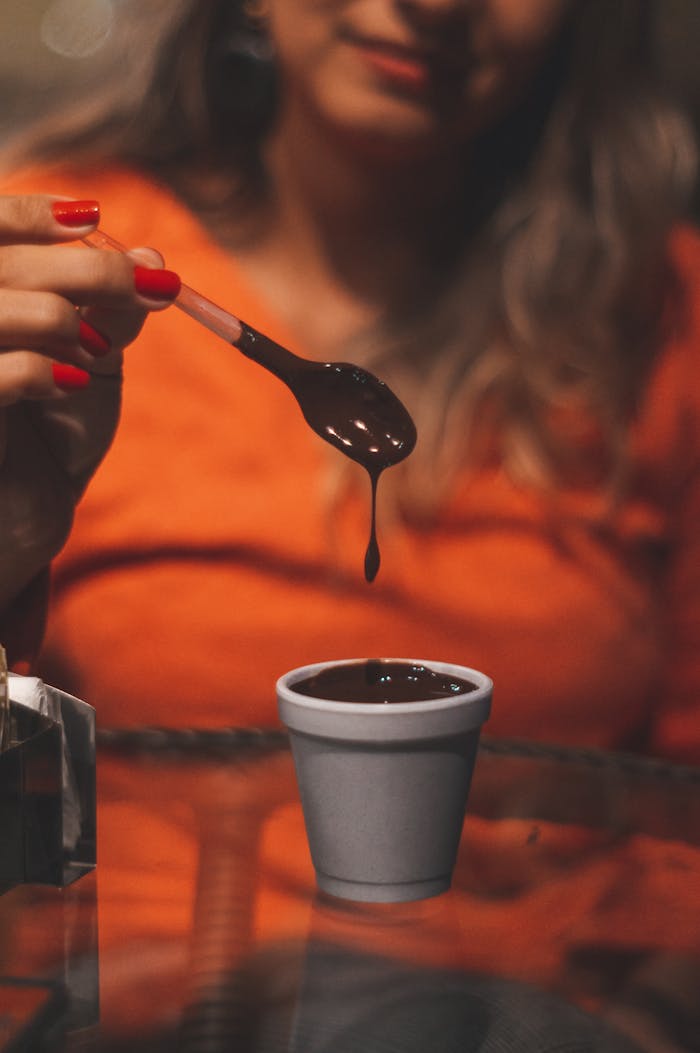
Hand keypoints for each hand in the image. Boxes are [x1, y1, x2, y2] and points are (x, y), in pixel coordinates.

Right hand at [0, 194, 180, 607]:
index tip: (94, 217)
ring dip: (64, 318)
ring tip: (99, 351)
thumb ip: (109, 311)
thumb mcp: (86, 363)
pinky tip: (72, 383)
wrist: (18, 520)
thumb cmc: (46, 437)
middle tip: (155, 286)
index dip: (29, 216)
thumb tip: (152, 257)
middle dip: (87, 268)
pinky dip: (39, 369)